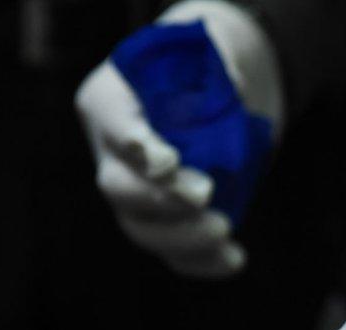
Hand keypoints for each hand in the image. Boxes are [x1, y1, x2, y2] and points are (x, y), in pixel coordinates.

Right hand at [74, 0, 281, 277]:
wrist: (213, 92)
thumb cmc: (202, 64)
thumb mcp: (209, 50)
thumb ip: (219, 67)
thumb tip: (235, 90)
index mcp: (110, 101)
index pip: (114, 127)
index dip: (137, 148)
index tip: (169, 163)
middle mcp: (111, 153)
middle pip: (118, 188)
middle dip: (161, 199)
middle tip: (206, 195)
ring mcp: (133, 194)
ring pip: (141, 228)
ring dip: (182, 237)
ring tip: (224, 230)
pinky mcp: (163, 222)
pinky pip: (172, 252)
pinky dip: (201, 261)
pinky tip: (233, 260)